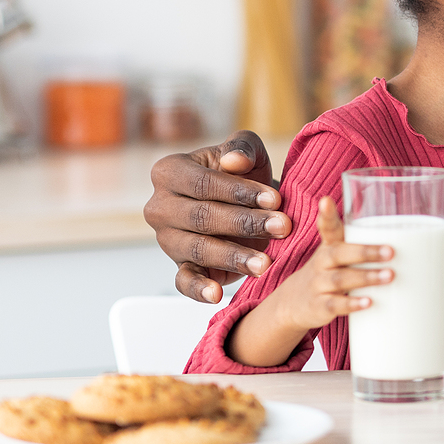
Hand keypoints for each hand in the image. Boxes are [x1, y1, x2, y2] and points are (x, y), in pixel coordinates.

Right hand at [145, 132, 290, 303]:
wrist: (249, 202)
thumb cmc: (244, 174)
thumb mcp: (248, 153)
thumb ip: (241, 148)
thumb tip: (232, 161)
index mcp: (169, 172)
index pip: (204, 184)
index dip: (240, 192)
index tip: (275, 199)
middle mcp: (160, 207)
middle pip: (203, 217)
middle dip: (246, 223)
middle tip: (282, 227)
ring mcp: (167, 239)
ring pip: (200, 249)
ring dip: (236, 256)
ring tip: (266, 262)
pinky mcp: (180, 265)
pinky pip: (184, 280)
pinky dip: (199, 289)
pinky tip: (216, 294)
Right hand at [262, 198, 394, 332]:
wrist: (297, 301)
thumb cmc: (332, 272)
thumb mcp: (341, 255)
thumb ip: (367, 245)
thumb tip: (419, 243)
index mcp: (331, 245)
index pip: (328, 227)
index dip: (326, 214)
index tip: (326, 201)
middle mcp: (323, 262)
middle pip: (340, 253)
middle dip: (366, 252)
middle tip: (391, 251)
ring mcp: (319, 284)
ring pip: (341, 279)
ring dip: (366, 277)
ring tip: (390, 276)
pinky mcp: (319, 306)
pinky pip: (335, 304)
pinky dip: (352, 303)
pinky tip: (368, 302)